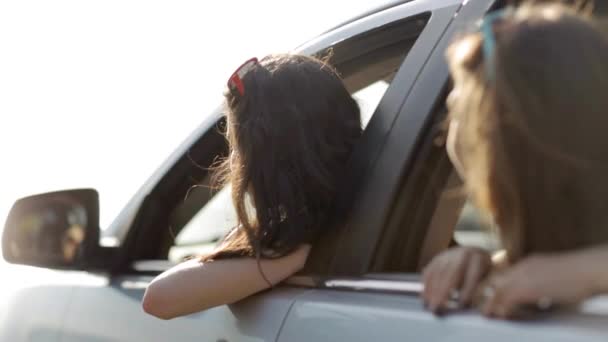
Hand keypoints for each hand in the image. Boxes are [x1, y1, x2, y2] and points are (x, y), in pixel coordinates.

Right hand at [422, 247, 491, 312]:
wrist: (474, 253)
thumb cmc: (484, 271)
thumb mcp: (489, 276)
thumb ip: (483, 288)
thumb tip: (475, 305)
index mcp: (478, 259)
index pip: (472, 275)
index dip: (467, 290)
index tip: (462, 305)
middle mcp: (461, 255)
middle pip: (450, 274)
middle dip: (442, 292)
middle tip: (437, 308)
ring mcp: (447, 256)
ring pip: (438, 273)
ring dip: (432, 291)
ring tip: (430, 306)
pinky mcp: (436, 259)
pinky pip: (429, 272)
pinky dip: (426, 286)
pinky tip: (425, 298)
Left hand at [480, 252, 595, 318]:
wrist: (587, 269)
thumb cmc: (579, 275)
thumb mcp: (553, 276)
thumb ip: (542, 283)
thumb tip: (541, 297)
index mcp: (528, 262)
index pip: (504, 273)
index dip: (497, 286)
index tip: (494, 296)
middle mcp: (522, 267)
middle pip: (494, 279)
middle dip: (488, 293)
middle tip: (486, 306)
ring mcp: (522, 276)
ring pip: (497, 290)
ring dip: (491, 303)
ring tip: (488, 314)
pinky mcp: (526, 288)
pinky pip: (506, 299)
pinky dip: (501, 309)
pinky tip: (502, 316)